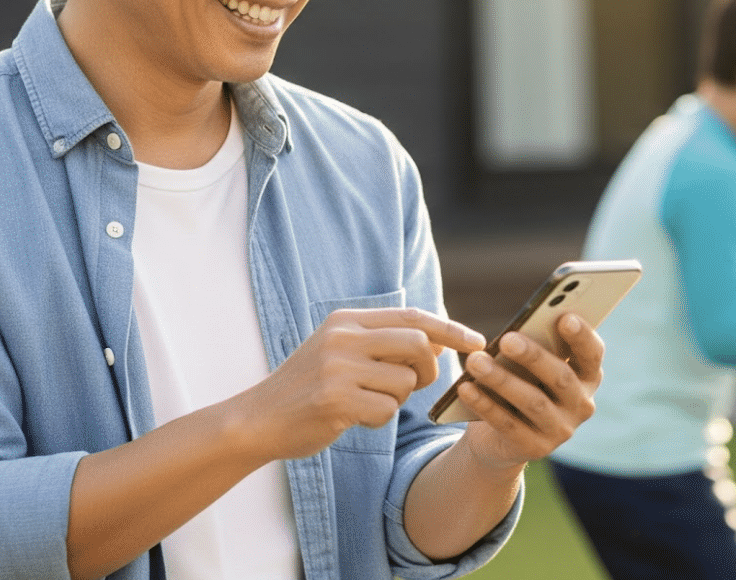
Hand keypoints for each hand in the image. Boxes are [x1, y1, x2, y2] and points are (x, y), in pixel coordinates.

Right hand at [230, 307, 485, 461]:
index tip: (479, 342)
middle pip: (419, 344)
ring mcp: (337, 368)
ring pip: (405, 382)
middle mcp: (343, 338)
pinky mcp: (335, 400)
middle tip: (416, 384)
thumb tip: (442, 343)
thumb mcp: (341, 352)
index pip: (413, 316)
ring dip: (398, 399)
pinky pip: (386, 411)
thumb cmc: (308, 388)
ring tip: (369, 401)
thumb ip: (385, 343)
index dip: (451, 329)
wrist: (257, 419)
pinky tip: (354, 418)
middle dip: (429, 369)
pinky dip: (380, 419)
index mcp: (347, 320)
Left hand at [449, 313, 605, 472]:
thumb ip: (535, 348)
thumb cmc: (521, 383)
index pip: (592, 354)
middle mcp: (582, 405)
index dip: (582, 336)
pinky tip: (466, 388)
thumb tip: (519, 328)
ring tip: (475, 361)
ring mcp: (561, 430)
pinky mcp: (535, 448)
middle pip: (561, 378)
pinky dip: (485, 404)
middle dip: (533, 356)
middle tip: (506, 339)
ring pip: (533, 402)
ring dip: (502, 380)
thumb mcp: (532, 367)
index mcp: (587, 376)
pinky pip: (508, 424)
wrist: (501, 437)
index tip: (564, 317)